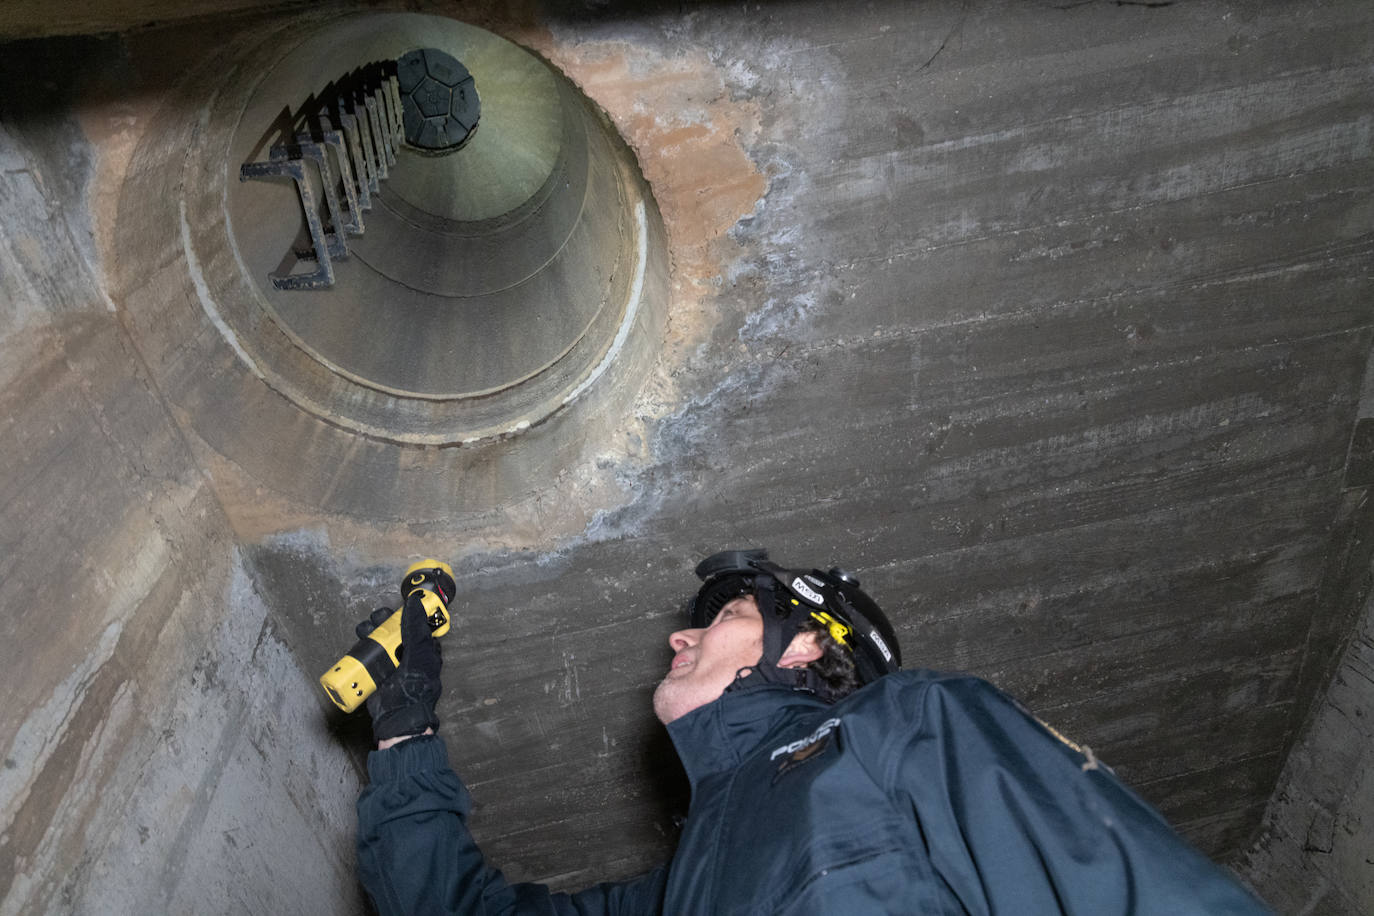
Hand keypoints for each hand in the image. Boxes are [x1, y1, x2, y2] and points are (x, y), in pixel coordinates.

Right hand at [363, 592, 441, 743]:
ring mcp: (392, 663)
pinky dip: (361, 646)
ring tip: (364, 629)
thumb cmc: (414, 690)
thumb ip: (416, 630)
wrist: (397, 721)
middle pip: (395, 630)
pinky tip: (358, 641)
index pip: (416, 625)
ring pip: (379, 640)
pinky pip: (368, 655)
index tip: (396, 607)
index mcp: (425, 650)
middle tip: (376, 618)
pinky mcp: (377, 672)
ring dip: (370, 631)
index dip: (407, 613)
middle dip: (383, 621)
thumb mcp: (419, 656)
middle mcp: (408, 654)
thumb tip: (414, 603)